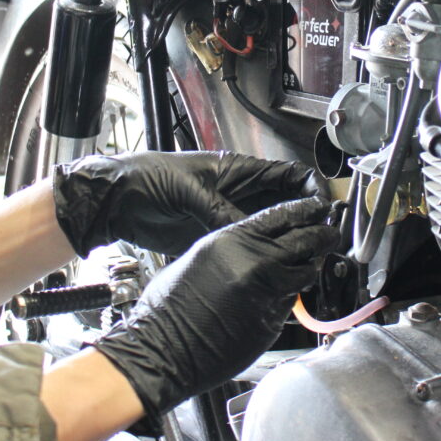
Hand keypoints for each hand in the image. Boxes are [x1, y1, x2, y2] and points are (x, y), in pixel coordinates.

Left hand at [51, 150, 324, 256]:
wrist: (117, 200)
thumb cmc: (148, 178)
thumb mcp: (188, 190)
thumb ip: (219, 210)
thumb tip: (247, 231)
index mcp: (238, 171)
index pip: (289, 176)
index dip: (311, 190)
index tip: (323, 209)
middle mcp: (239, 193)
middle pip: (286, 205)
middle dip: (307, 220)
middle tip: (321, 240)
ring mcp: (229, 216)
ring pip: (271, 229)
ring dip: (288, 241)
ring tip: (304, 258)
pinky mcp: (217, 238)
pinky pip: (248, 247)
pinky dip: (264, 257)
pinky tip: (274, 270)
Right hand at [91, 196, 335, 417]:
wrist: (162, 350)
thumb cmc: (167, 308)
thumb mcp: (198, 258)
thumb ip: (232, 248)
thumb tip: (252, 246)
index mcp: (233, 241)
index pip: (283, 215)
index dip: (307, 210)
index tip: (319, 208)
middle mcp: (255, 264)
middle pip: (306, 241)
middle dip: (323, 235)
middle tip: (330, 233)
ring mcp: (266, 295)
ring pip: (306, 273)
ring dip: (311, 268)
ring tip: (310, 265)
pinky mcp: (271, 323)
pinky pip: (291, 303)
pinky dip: (291, 297)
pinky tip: (279, 297)